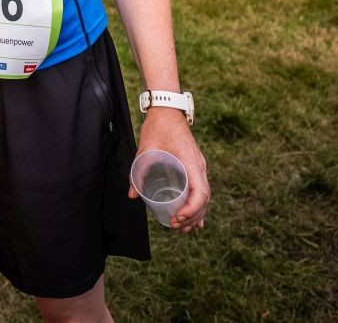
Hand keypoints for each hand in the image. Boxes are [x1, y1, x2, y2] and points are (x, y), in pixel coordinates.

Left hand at [132, 108, 208, 231]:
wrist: (168, 110)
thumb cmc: (157, 127)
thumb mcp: (145, 149)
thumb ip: (137, 172)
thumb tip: (132, 195)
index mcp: (190, 162)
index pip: (200, 192)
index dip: (191, 210)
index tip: (177, 218)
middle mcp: (199, 166)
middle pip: (204, 198)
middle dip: (192, 216)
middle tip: (175, 226)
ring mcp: (199, 166)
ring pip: (205, 196)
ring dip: (196, 213)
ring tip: (183, 228)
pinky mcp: (196, 165)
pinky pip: (202, 189)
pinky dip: (199, 205)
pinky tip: (196, 219)